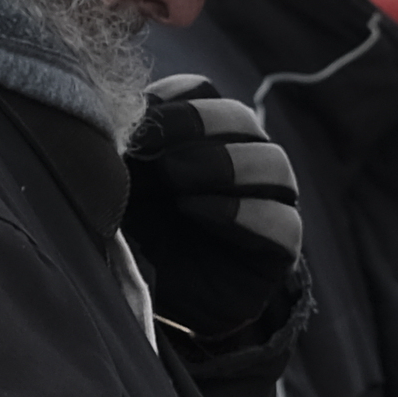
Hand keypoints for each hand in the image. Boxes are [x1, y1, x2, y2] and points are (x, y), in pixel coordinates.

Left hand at [126, 84, 311, 369]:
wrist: (144, 303)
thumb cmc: (125, 234)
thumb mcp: (113, 186)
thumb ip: (123, 149)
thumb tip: (120, 112)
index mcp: (200, 136)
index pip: (202, 93)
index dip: (173, 99)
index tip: (135, 116)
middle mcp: (241, 160)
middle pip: (241, 120)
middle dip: (197, 126)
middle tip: (152, 148)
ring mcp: (267, 203)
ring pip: (274, 164)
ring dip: (224, 164)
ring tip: (174, 178)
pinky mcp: (279, 248)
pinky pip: (284, 221)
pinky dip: (243, 213)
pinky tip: (198, 211)